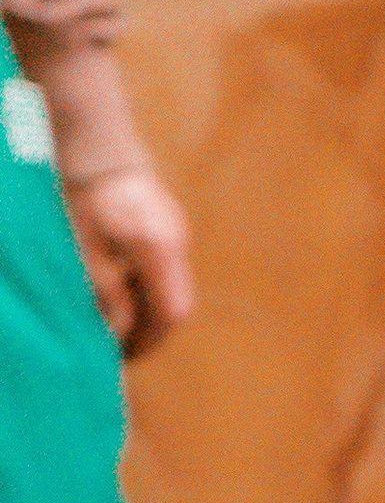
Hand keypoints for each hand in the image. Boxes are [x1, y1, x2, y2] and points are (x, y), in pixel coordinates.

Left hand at [66, 165, 193, 357]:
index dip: (151, 340)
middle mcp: (177, 245)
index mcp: (158, 251)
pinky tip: (124, 284)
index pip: (170, 312)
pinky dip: (150, 287)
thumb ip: (108, 293)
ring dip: (149, 308)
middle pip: (178, 304)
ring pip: (174, 288)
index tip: (126, 355)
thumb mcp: (88, 251)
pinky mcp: (173, 228)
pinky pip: (169, 270)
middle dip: (151, 329)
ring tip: (118, 315)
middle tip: (121, 343)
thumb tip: (119, 332)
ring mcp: (179, 234)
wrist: (101, 148)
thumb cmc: (88, 196)